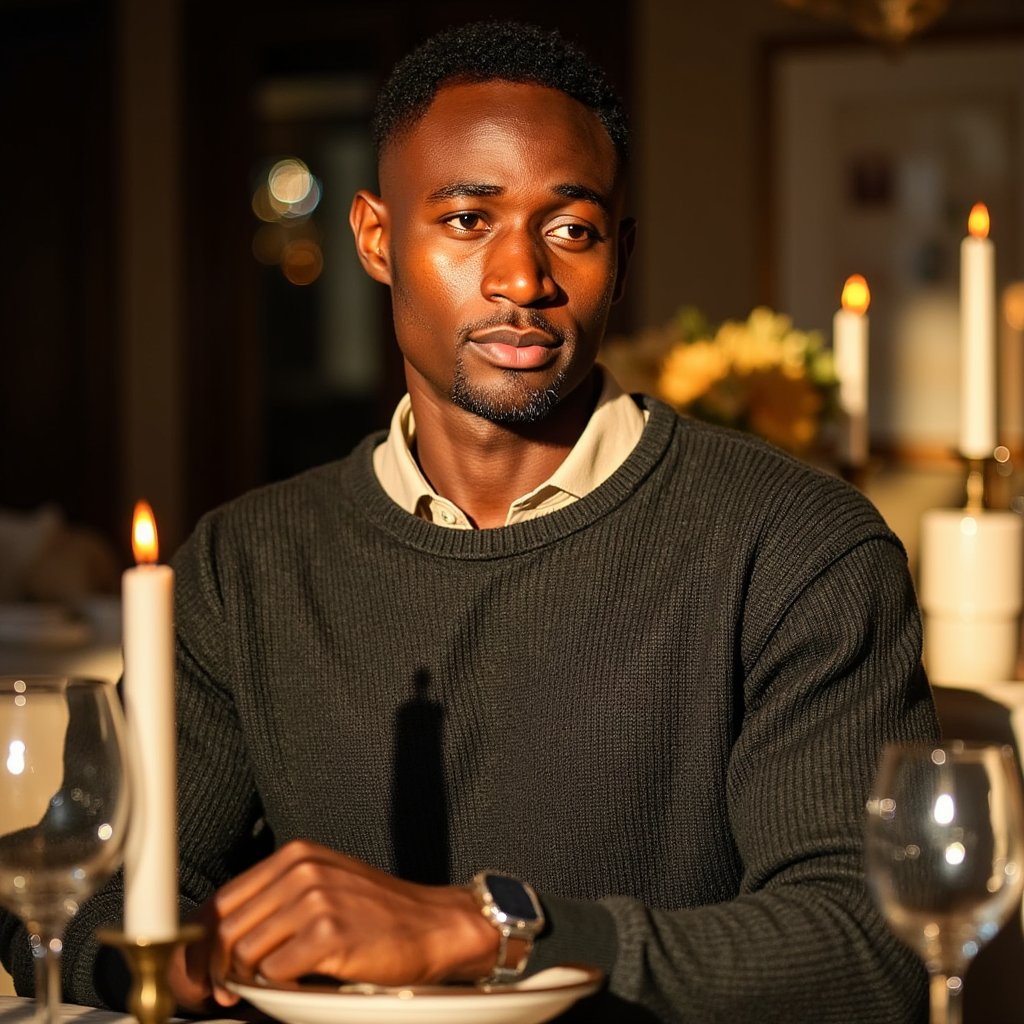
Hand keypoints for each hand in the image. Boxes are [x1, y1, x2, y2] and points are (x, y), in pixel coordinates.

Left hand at [167, 840, 497, 1009]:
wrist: (435, 925)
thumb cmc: (380, 915)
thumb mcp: (324, 887)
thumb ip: (278, 901)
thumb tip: (221, 939)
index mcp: (296, 855)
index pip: (223, 898)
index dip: (202, 941)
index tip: (200, 970)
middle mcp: (301, 869)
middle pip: (225, 926)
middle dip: (214, 968)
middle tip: (223, 992)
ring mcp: (315, 898)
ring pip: (244, 951)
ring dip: (244, 981)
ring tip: (259, 992)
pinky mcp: (329, 933)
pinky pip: (274, 972)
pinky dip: (274, 989)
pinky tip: (293, 987)